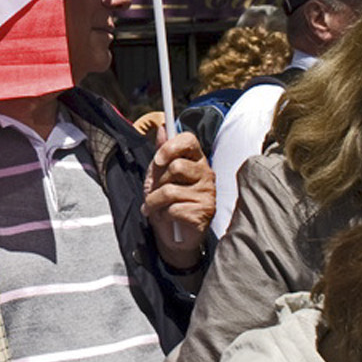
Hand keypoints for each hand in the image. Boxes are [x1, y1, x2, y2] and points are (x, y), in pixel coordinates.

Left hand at [142, 126, 213, 270]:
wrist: (173, 233)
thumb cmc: (167, 201)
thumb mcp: (159, 174)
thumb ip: (162, 151)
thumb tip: (162, 127)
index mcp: (195, 160)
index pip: (189, 140)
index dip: (171, 146)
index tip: (158, 159)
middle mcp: (206, 173)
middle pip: (176, 166)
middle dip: (158, 182)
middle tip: (156, 191)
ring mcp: (207, 193)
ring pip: (170, 190)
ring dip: (154, 201)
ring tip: (156, 207)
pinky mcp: (205, 211)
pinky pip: (174, 208)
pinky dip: (163, 214)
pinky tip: (167, 217)